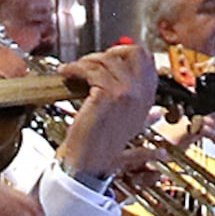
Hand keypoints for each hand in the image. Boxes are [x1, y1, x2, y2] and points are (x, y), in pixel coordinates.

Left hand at [55, 41, 153, 178]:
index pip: (145, 58)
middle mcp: (142, 94)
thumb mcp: (122, 117)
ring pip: (108, 59)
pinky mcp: (109, 95)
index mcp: (148, 98)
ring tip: (74, 70)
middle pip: (133, 51)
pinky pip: (92, 68)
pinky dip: (75, 68)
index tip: (104, 60)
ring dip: (86, 61)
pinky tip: (67, 73)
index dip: (122, 54)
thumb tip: (117, 68)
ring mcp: (128, 93)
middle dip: (108, 52)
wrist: (88, 164)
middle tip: (90, 63)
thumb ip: (127, 94)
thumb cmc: (99, 144)